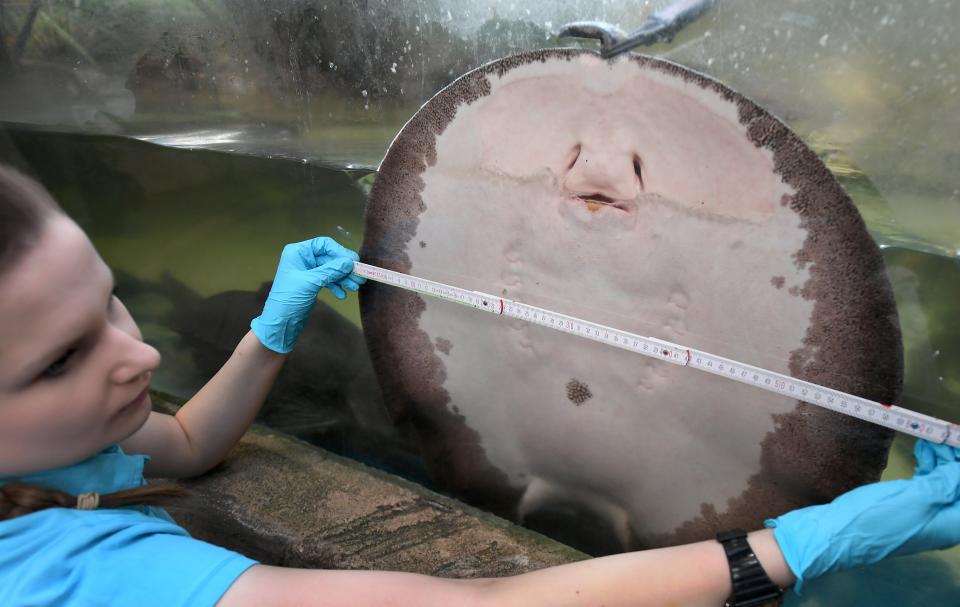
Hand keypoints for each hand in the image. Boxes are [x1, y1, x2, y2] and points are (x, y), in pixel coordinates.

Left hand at [250, 236, 364, 352]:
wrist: (280, 323)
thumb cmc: (290, 299)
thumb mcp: (311, 283)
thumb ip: (331, 271)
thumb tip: (350, 262)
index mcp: (298, 252)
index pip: (323, 244)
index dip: (339, 251)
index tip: (354, 261)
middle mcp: (303, 259)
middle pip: (329, 258)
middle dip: (344, 268)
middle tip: (360, 277)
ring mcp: (308, 272)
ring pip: (331, 270)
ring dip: (343, 278)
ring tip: (356, 287)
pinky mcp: (311, 284)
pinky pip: (328, 280)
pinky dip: (336, 286)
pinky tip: (342, 295)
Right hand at [765, 439, 959, 591]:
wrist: (836, 534)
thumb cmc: (876, 517)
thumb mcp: (916, 497)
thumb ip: (946, 482)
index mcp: (953, 524)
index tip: (954, 440)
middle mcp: (944, 523)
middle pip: (959, 487)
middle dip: (954, 461)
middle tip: (942, 437)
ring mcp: (926, 516)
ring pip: (946, 485)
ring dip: (943, 462)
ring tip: (930, 441)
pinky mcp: (908, 510)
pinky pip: (929, 487)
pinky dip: (929, 469)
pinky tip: (921, 454)